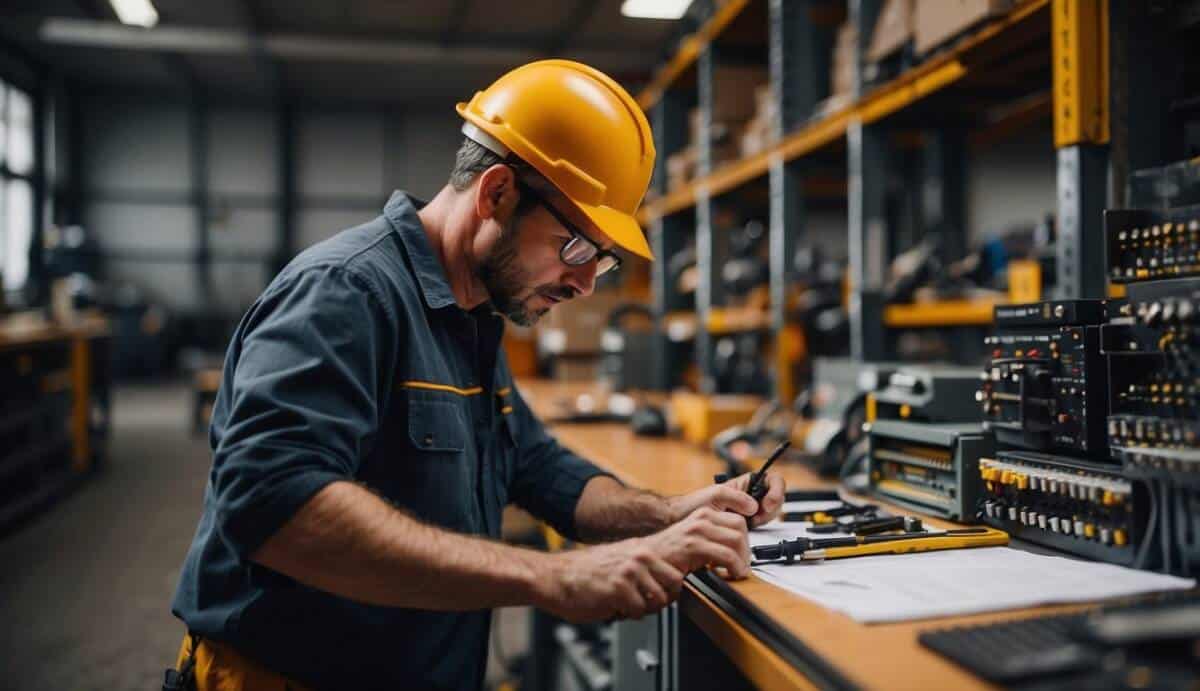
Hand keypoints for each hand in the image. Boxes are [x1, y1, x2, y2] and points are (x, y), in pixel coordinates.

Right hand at [537, 538, 684, 622]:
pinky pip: (639, 612)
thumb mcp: (618, 561)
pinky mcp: (619, 588)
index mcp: (640, 549)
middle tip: (643, 603)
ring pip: (658, 601)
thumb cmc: (582, 573)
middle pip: (675, 584)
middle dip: (662, 600)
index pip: (676, 571)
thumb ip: (642, 569)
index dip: (670, 589)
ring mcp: (630, 572)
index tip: (660, 594)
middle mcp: (639, 557)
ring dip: (643, 609)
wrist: (553, 577)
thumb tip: (663, 585)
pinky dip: (627, 616)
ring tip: (624, 605)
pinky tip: (612, 607)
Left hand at [666, 471, 785, 528]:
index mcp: (746, 483)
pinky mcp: (744, 526)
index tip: (766, 504)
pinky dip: (755, 532)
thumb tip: (753, 506)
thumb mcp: (716, 494)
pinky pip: (759, 528)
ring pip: (769, 515)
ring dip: (762, 521)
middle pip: (775, 499)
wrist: (681, 522)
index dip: (776, 491)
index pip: (773, 480)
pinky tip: (743, 532)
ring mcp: (748, 511)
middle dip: (769, 510)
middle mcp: (749, 496)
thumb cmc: (692, 505)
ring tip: (746, 525)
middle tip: (754, 519)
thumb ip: (736, 497)